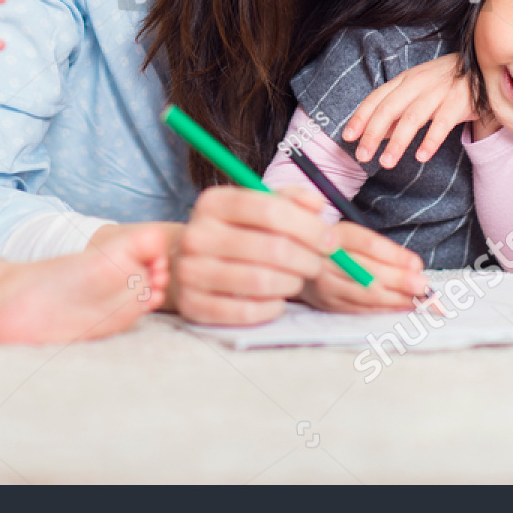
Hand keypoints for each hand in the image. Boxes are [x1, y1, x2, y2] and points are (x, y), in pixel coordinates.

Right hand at [173, 185, 338, 324]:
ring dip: (291, 283)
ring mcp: (191, 271)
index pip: (270, 210)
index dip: (308, 226)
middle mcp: (197, 234)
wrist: (183, 264)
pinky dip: (272, 307)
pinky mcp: (193, 305)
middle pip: (271, 248)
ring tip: (296, 280)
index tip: (329, 239)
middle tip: (316, 263)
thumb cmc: (231, 234)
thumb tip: (316, 204)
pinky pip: (247, 311)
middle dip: (307, 259)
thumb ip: (287, 200)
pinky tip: (276, 298)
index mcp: (213, 203)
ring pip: (261, 282)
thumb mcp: (254, 208)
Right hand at [299, 219, 429, 312]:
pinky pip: (361, 309)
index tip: (418, 264)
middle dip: (400, 281)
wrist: (303, 264)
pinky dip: (385, 309)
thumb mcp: (356, 238)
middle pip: (368, 272)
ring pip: (366, 294)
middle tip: (424, 286)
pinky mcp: (328, 304)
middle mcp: (326, 260)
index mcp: (336, 235)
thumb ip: (384, 250)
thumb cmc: (340, 248)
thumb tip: (416, 268)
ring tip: (419, 300)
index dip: (395, 256)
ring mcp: (325, 284)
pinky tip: (402, 307)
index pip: (368, 245)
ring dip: (396, 298)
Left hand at [340, 53, 473, 167]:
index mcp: (405, 79)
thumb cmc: (446, 83)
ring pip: (412, 117)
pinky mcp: (460, 101)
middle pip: (389, 108)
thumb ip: (397, 111)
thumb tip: (373, 134)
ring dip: (397, 142)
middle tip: (362, 156)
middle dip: (372, 134)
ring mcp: (440, 91)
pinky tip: (421, 157)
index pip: (376, 98)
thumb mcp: (417, 92)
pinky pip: (443, 123)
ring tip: (386, 162)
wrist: (485, 68)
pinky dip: (431, 140)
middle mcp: (419, 83)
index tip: (348, 137)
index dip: (360, 118)